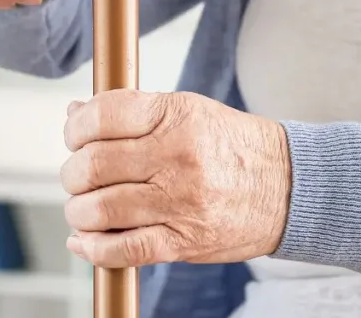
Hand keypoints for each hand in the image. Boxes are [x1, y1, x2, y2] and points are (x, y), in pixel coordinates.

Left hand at [61, 90, 291, 266]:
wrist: (288, 187)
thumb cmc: (234, 145)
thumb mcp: (189, 110)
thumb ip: (133, 112)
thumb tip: (75, 115)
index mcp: (177, 116)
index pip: (102, 116)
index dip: (75, 128)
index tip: (74, 136)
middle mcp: (177, 157)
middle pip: (92, 165)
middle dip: (73, 173)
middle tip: (78, 175)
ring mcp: (180, 202)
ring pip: (99, 210)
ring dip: (78, 211)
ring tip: (84, 207)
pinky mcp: (183, 241)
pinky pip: (122, 251)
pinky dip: (92, 248)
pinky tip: (85, 239)